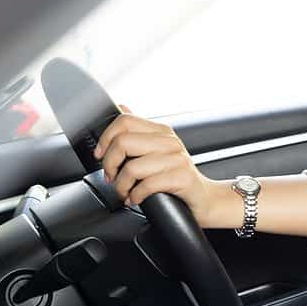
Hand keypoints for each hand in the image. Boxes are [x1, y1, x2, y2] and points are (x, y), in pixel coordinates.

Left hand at [93, 105, 217, 225]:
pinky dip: (135, 196)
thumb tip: (122, 107)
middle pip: (123, 142)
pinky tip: (136, 198)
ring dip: (121, 185)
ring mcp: (177, 159)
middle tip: (111, 177)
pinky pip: (147, 185)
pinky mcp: (182, 177)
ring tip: (125, 192)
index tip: (101, 155)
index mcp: (162, 131)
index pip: (125, 121)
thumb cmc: (178, 177)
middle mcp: (170, 141)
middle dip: (109, 164)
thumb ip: (140, 131)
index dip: (105, 139)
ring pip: (132, 167)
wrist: (205, 198)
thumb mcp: (159, 150)